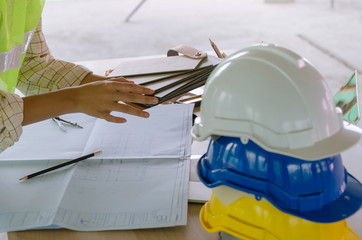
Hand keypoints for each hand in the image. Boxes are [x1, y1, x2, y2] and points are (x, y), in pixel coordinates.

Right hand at [22, 78, 157, 125]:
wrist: (75, 98)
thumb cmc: (92, 89)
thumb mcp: (104, 82)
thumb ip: (119, 82)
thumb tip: (132, 83)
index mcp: (111, 86)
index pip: (130, 87)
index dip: (142, 89)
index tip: (152, 91)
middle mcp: (110, 95)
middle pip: (130, 98)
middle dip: (144, 100)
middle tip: (155, 101)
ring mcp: (106, 105)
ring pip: (124, 109)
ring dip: (137, 112)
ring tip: (147, 115)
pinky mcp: (101, 114)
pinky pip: (111, 118)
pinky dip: (118, 120)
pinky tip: (126, 120)